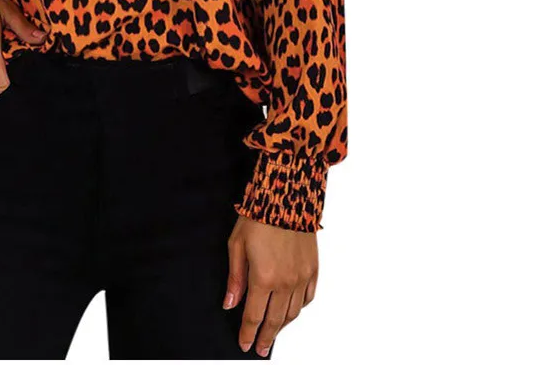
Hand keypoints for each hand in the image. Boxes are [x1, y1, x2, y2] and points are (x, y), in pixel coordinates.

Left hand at [224, 214, 318, 355]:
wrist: (287, 195)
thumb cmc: (259, 216)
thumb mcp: (237, 245)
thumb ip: (235, 277)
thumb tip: (230, 303)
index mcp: (264, 278)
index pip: (254, 316)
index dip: (247, 333)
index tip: (244, 344)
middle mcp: (286, 282)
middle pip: (275, 321)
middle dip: (266, 337)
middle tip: (260, 348)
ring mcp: (302, 277)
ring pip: (293, 313)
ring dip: (283, 326)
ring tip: (274, 333)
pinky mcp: (313, 269)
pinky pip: (308, 298)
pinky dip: (299, 309)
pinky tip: (292, 311)